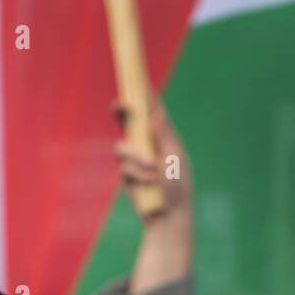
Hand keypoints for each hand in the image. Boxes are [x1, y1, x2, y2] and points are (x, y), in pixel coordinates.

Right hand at [112, 95, 191, 220]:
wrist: (168, 216)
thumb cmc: (177, 186)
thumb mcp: (174, 158)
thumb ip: (164, 135)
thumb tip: (156, 112)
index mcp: (164, 137)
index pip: (152, 111)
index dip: (144, 95)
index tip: (136, 78)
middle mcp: (149, 145)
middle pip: (130, 122)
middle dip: (122, 114)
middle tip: (117, 106)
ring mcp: (137, 160)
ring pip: (122, 147)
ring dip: (134, 159)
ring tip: (150, 172)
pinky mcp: (129, 175)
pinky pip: (123, 167)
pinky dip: (133, 175)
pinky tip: (145, 184)